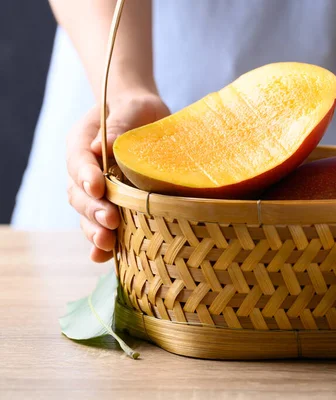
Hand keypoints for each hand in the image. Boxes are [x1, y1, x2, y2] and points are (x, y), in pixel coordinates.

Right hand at [66, 91, 170, 261]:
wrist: (146, 118)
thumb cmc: (137, 110)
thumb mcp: (130, 109)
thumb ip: (118, 125)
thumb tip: (101, 147)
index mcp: (82, 142)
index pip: (78, 161)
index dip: (86, 176)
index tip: (97, 187)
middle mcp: (84, 170)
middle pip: (79, 194)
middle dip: (93, 209)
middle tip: (110, 220)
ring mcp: (96, 189)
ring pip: (87, 213)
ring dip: (94, 229)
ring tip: (107, 243)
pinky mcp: (112, 202)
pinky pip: (101, 223)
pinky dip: (101, 242)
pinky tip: (104, 257)